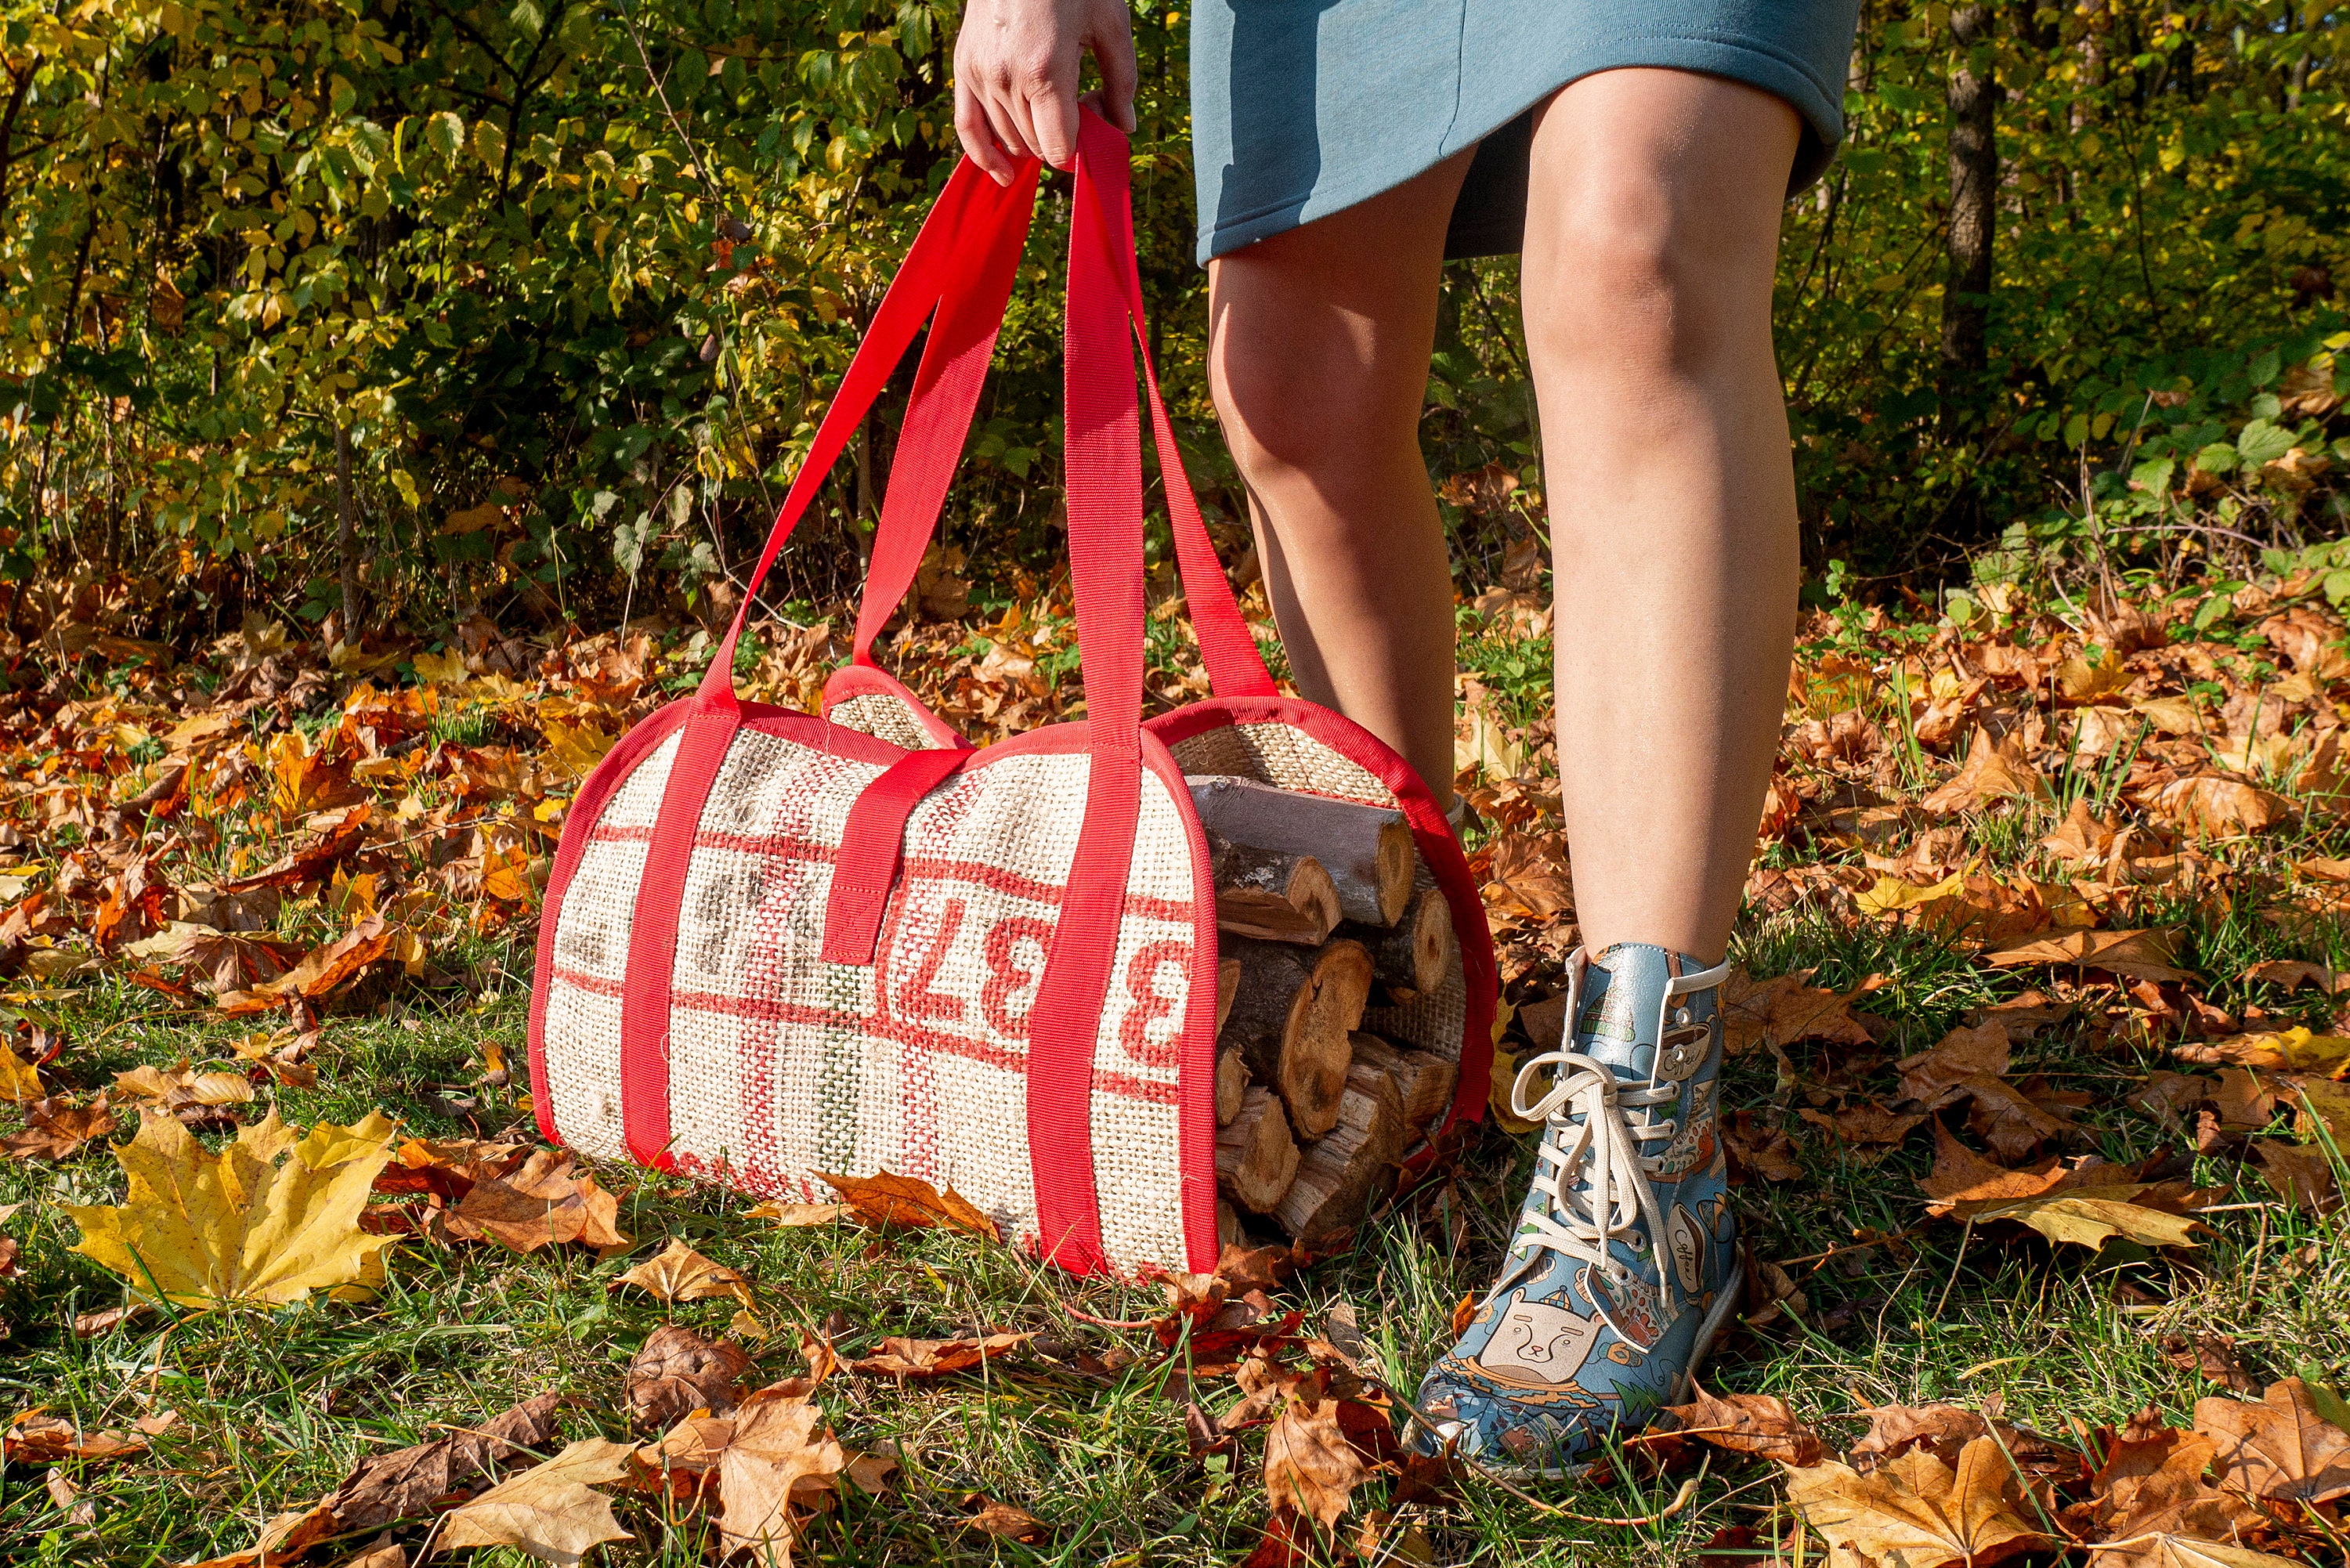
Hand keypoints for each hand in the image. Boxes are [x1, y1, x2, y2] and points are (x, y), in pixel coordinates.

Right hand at [953, 0, 1137, 180]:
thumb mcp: (1109, 24)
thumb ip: (1122, 81)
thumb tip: (1126, 128)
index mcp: (1046, 72)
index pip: (1059, 149)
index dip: (1080, 150)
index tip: (1095, 125)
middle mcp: (1006, 79)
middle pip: (1036, 146)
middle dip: (1063, 137)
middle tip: (1084, 100)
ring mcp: (980, 75)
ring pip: (1010, 140)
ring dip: (1034, 136)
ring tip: (1056, 99)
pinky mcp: (963, 68)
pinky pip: (967, 128)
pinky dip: (983, 156)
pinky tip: (1003, 174)